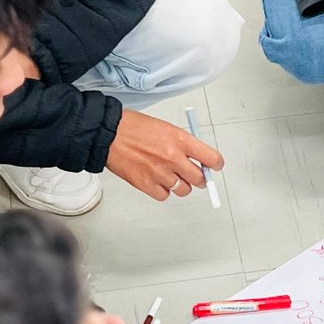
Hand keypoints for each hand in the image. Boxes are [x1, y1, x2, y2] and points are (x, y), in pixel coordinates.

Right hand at [104, 109, 223, 203]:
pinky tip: (156, 180)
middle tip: (193, 174)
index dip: (215, 164)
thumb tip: (196, 158)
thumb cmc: (133, 127)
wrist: (108, 133)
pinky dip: (163, 191)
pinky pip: (164, 196)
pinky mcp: (146, 185)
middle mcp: (173, 158)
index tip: (213, 166)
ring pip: (183, 190)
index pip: (212, 159)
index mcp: (181, 140)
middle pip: (200, 179)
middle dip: (199, 178)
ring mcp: (160, 173)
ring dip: (180, 185)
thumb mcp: (165, 127)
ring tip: (169, 175)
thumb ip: (182, 144)